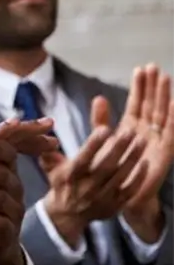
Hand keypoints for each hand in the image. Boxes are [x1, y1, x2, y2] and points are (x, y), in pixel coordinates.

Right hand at [39, 104, 147, 245]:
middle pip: (104, 167)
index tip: (105, 129)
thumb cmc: (61, 185)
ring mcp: (101, 198)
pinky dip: (138, 179)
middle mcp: (85, 188)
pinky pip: (129, 192)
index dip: (93, 144)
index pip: (82, 159)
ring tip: (141, 142)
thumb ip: (50, 152)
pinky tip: (145, 164)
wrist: (67, 216)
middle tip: (129, 131)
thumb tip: (45, 137)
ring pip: (119, 177)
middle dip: (117, 148)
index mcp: (70, 176)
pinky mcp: (114, 206)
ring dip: (131, 159)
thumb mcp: (52, 169)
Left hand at [117, 64, 173, 240]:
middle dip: (153, 86)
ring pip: (162, 115)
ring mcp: (157, 142)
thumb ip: (100, 122)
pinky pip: (171, 134)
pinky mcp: (164, 154)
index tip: (140, 69)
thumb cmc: (108, 171)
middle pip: (151, 105)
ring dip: (165, 97)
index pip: (137, 103)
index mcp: (131, 129)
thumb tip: (99, 98)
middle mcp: (146, 133)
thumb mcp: (101, 143)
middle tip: (154, 67)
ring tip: (165, 78)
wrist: (115, 197)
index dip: (139, 87)